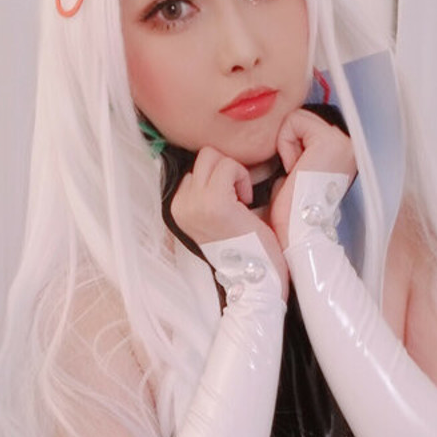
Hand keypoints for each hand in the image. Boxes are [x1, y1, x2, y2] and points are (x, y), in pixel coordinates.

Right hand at [171, 147, 288, 296]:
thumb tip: (221, 159)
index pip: (197, 167)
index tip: (232, 204)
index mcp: (178, 208)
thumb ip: (213, 190)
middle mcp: (180, 205)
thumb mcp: (219, 215)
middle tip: (239, 199)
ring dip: (234, 173)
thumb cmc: (248, 247)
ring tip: (242, 201)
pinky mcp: (213, 202)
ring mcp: (194, 203)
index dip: (221, 178)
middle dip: (226, 170)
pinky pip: (229, 165)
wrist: (258, 280)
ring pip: (213, 155)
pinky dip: (242, 178)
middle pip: (204, 156)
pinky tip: (247, 204)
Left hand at [270, 109, 356, 250]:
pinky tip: (294, 170)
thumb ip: (296, 154)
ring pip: (298, 118)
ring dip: (287, 146)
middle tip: (295, 176)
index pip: (306, 127)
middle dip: (289, 145)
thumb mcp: (295, 175)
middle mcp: (348, 145)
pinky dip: (285, 144)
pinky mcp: (330, 141)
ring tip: (296, 174)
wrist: (298, 235)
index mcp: (342, 154)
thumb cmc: (292, 213)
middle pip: (302, 120)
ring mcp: (343, 142)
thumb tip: (281, 140)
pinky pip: (294, 121)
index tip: (296, 176)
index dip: (291, 148)